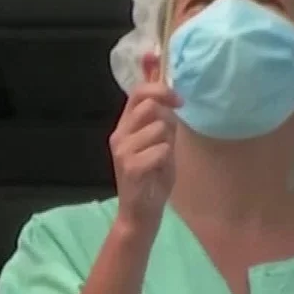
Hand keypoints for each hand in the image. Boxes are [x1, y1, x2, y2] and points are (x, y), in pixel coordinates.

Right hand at [110, 53, 180, 231]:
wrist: (142, 212)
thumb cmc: (153, 175)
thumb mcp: (160, 139)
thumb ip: (161, 113)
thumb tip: (163, 80)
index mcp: (125, 125)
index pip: (137, 91)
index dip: (156, 83)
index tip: (174, 91)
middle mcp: (119, 134)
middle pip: (148, 103)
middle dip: (167, 112)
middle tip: (172, 129)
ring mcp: (122, 150)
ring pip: (159, 127)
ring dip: (167, 143)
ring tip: (161, 160)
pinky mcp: (130, 166)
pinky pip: (161, 149)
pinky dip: (166, 160)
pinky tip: (158, 173)